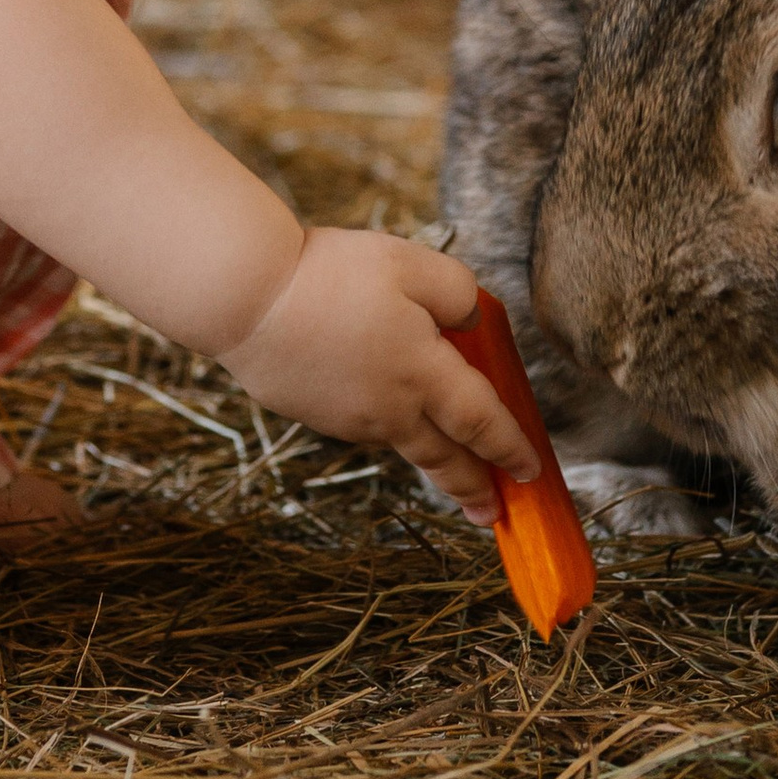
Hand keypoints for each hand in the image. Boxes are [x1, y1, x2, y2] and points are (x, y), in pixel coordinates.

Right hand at [219, 229, 536, 523]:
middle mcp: (391, 407)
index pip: (481, 421)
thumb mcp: (411, 264)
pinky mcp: (314, 412)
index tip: (529, 469)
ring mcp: (348, 417)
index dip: (509, 447)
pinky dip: (384, 425)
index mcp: (424, 372)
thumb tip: (470, 323)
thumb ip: (457, 293)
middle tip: (492, 514)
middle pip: (443, 459)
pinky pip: (362, 423)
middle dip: (472, 488)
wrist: (247, 299)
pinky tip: (378, 403)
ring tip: (444, 464)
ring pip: (402, 442)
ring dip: (430, 460)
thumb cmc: (333, 275)